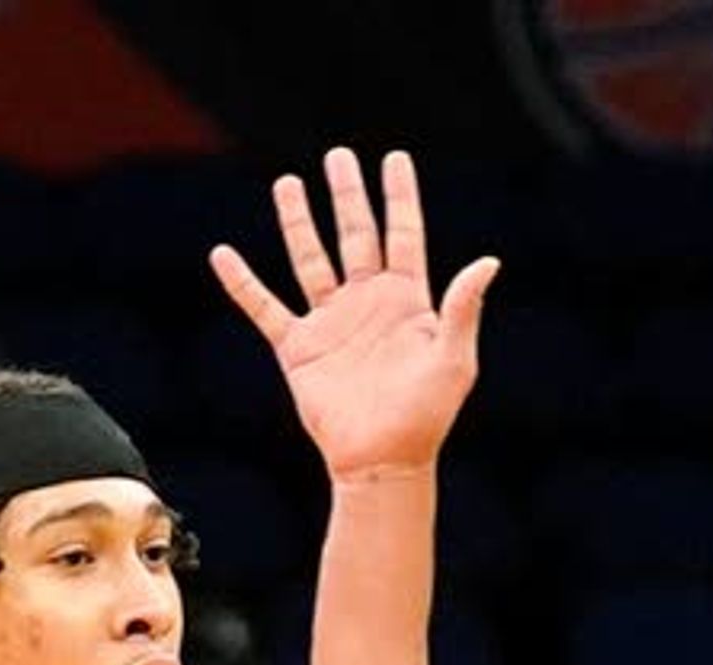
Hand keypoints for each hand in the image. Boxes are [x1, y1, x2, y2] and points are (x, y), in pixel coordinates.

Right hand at [212, 147, 498, 482]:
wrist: (383, 460)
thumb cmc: (427, 416)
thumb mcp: (454, 360)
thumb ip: (464, 309)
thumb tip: (489, 261)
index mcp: (408, 301)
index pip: (403, 235)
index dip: (400, 197)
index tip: (395, 158)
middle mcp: (368, 303)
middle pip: (355, 236)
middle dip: (347, 196)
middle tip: (338, 156)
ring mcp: (331, 322)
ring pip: (310, 259)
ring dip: (298, 221)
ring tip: (287, 182)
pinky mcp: (299, 347)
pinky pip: (264, 307)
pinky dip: (243, 282)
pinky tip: (223, 254)